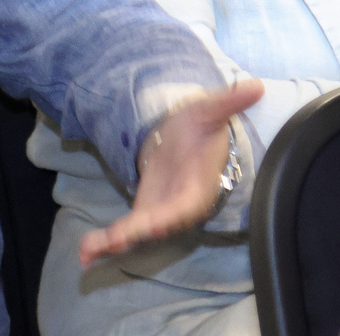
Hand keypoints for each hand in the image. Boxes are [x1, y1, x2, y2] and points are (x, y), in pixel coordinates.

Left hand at [78, 80, 264, 268]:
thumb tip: (256, 86)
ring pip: (138, 235)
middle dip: (137, 233)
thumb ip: (228, 102)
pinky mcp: (143, 212)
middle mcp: (180, 207)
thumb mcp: (210, 110)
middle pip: (159, 225)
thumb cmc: (201, 126)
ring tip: (87, 253)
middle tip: (114, 239)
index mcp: (199, 186)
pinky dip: (105, 243)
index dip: (171, 216)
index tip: (154, 224)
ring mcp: (160, 213)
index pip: (187, 205)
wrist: (188, 137)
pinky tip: (83, 253)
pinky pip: (126, 231)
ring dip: (113, 244)